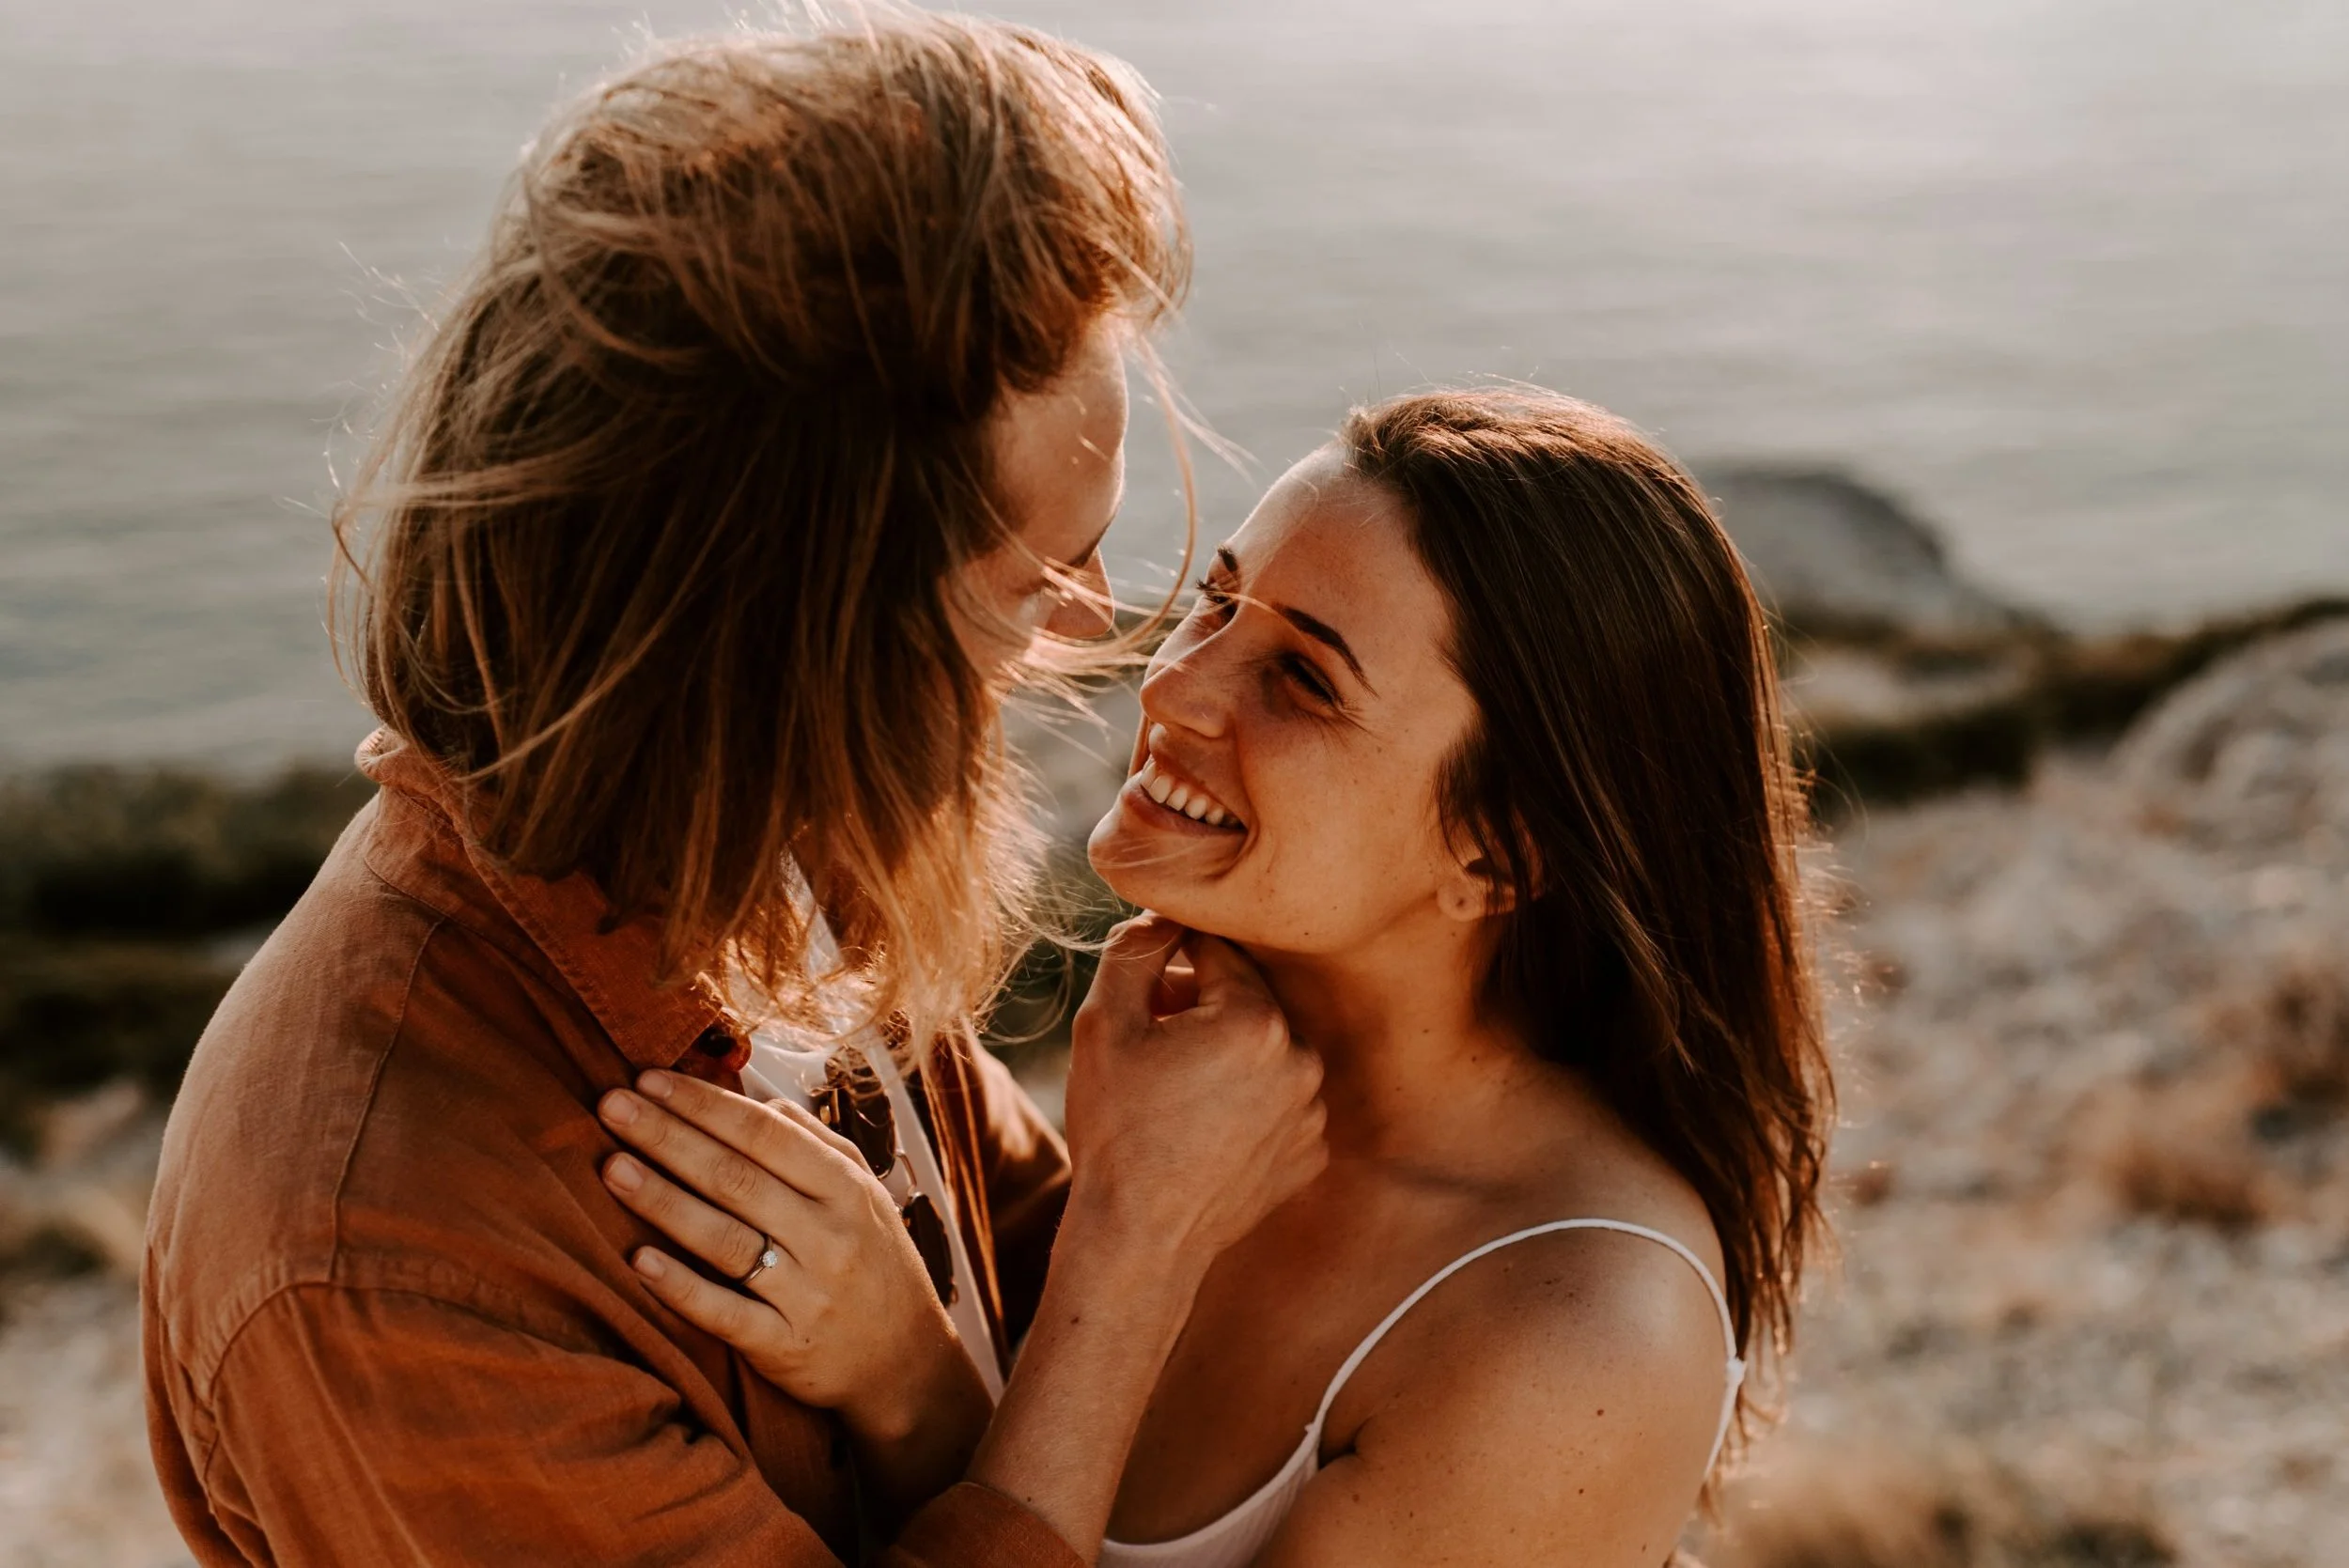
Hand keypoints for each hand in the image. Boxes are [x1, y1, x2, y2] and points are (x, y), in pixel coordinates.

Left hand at [594, 1072, 986, 1454]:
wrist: (908, 1365)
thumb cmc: (875, 1267)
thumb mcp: (865, 1198)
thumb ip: (813, 1145)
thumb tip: (755, 1099)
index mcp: (846, 1189)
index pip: (765, 1133)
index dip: (703, 1104)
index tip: (650, 1078)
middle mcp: (828, 1236)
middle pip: (735, 1177)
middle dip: (668, 1137)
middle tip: (611, 1105)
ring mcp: (807, 1293)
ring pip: (724, 1239)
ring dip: (662, 1201)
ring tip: (612, 1168)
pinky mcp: (784, 1346)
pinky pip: (725, 1313)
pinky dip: (680, 1287)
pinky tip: (638, 1262)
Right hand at [1061, 915, 1326, 1281]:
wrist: (1140, 1238)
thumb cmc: (1117, 1129)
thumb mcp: (1103, 1023)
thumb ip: (1136, 950)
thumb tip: (1165, 915)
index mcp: (1256, 1019)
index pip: (1216, 949)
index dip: (1170, 966)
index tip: (1145, 999)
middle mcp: (1302, 1058)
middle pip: (1245, 998)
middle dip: (1199, 1007)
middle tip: (1152, 1047)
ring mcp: (1312, 1109)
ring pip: (1263, 1048)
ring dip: (1225, 1054)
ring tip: (1176, 1094)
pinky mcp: (1312, 1150)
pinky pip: (1279, 1099)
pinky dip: (1246, 1102)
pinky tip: (1204, 1128)